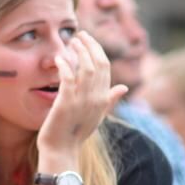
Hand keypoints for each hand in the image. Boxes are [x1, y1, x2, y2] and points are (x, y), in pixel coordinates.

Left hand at [36, 31, 126, 154]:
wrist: (62, 150)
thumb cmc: (76, 133)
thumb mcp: (97, 115)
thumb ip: (110, 99)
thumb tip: (124, 87)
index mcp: (103, 99)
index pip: (105, 68)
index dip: (97, 50)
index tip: (88, 40)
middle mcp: (96, 98)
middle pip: (98, 64)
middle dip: (90, 45)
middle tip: (79, 34)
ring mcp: (82, 100)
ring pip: (85, 68)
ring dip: (79, 51)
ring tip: (71, 41)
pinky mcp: (66, 103)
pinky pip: (68, 78)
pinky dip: (65, 66)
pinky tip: (59, 58)